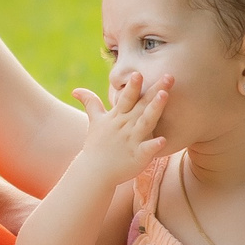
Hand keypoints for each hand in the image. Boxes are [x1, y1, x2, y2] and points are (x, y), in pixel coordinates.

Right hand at [67, 73, 169, 191]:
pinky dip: (154, 145)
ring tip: (165, 96)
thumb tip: (75, 90)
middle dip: (154, 90)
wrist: (94, 172)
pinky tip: (164, 140)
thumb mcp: (94, 121)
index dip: (132, 86)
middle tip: (169, 76)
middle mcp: (125, 126)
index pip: (126, 98)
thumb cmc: (96, 145)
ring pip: (146, 122)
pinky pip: (147, 150)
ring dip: (155, 109)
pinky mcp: (137, 157)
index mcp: (118, 117)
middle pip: (141, 105)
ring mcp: (132, 141)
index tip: (139, 73)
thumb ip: (90, 103)